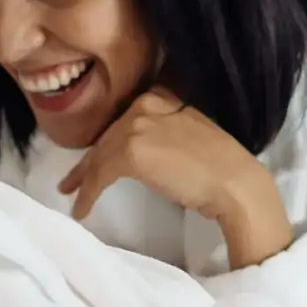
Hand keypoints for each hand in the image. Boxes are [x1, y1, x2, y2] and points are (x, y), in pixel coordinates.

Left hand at [59, 90, 294, 267]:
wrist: (234, 182)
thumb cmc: (220, 166)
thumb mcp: (188, 132)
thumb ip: (162, 129)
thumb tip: (141, 148)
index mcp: (160, 96)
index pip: (123, 121)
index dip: (106, 142)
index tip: (94, 158)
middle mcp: (144, 104)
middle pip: (107, 137)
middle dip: (89, 162)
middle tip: (73, 181)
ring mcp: (136, 126)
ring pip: (100, 156)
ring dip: (84, 180)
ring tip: (73, 196)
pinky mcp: (130, 152)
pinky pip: (100, 176)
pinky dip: (88, 194)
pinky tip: (82, 210)